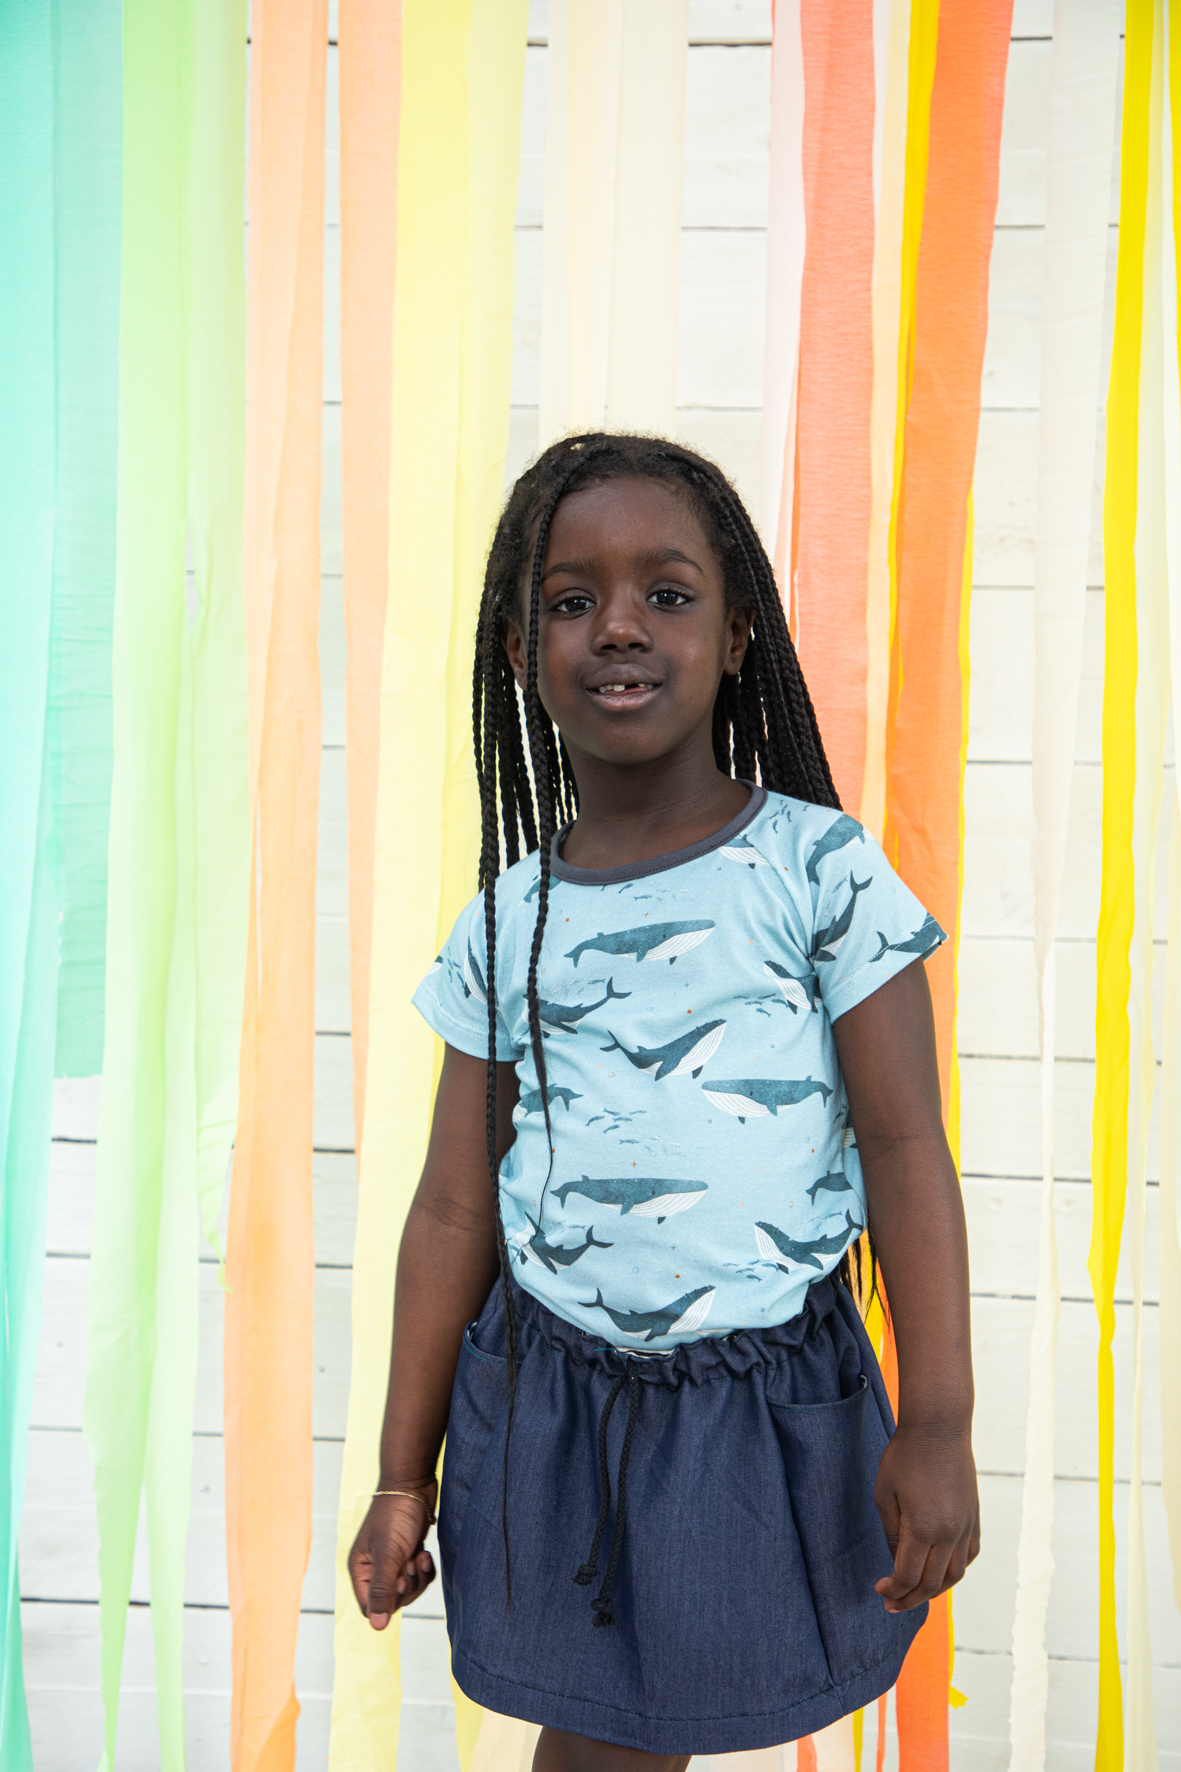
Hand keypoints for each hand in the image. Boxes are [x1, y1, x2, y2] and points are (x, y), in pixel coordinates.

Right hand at [348, 1483, 437, 1628]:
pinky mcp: (409, 1554)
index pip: (369, 1606)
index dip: (387, 1602)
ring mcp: (392, 1561)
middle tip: (410, 1562)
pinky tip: (424, 1552)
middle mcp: (373, 1568)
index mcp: (360, 1568)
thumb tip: (376, 1627)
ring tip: (419, 1555)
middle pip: (392, 1601)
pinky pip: (419, 1577)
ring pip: (408, 1590)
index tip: (399, 1580)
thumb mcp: (388, 1553)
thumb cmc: (395, 1513)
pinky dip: (425, 1569)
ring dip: (417, 1577)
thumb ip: (381, 1590)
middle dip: (407, 1587)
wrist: (413, 1482)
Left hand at [873, 1423, 979, 1613]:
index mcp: (923, 1528)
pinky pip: (969, 1556)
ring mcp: (966, 1527)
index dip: (892, 1590)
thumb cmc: (904, 1456)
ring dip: (934, 1590)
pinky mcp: (974, 1518)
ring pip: (955, 1575)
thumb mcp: (885, 1494)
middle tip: (891, 1605)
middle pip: (932, 1584)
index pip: (908, 1576)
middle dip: (910, 1599)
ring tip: (915, 1594)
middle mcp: (949, 1533)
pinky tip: (941, 1571)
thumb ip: (891, 1532)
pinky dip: (955, 1570)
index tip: (879, 1591)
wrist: (939, 1428)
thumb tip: (897, 1560)